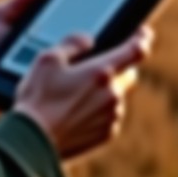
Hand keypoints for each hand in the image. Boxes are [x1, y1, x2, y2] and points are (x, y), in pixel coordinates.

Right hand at [13, 27, 152, 161]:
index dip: (142, 38)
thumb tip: (88, 40)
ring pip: (116, 96)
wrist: (34, 142)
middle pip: (128, 75)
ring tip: (74, 97)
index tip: (143, 34)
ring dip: (104, 92)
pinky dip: (99, 111)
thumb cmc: (38, 99)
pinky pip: (109, 116)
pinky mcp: (106, 134)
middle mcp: (112, 95)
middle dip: (118, 68)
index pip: (135, 50)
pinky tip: (75, 114)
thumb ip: (71, 44)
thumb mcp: (47, 60)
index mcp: (100, 72)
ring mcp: (111, 116)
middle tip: (94, 69)